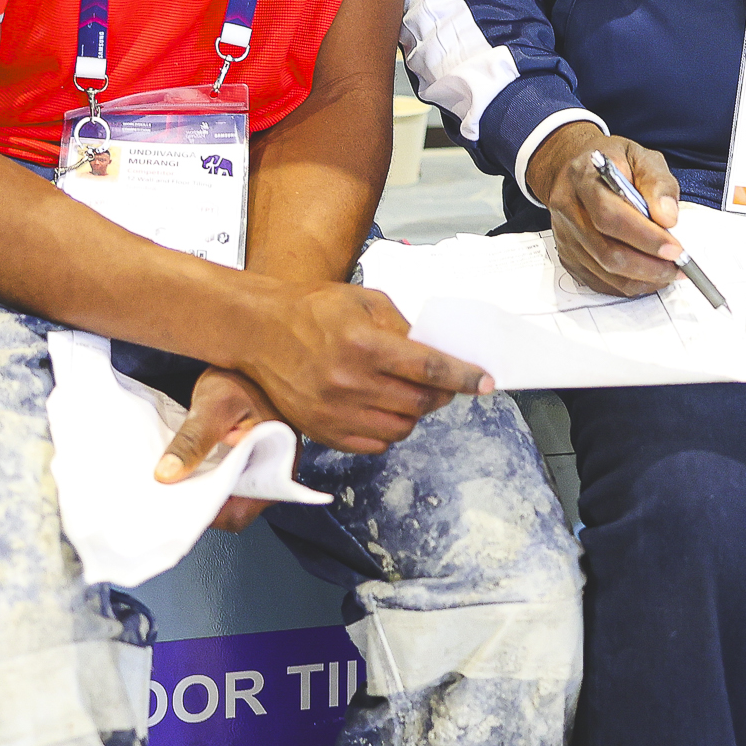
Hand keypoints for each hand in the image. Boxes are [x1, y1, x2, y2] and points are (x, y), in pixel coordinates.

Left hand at [157, 367, 278, 532]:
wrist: (252, 362)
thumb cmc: (242, 380)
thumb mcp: (213, 407)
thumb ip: (192, 441)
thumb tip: (166, 475)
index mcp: (276, 464)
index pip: (243, 509)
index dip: (212, 514)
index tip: (182, 507)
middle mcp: (274, 474)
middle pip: (237, 509)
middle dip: (204, 507)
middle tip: (172, 499)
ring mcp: (262, 470)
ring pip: (232, 498)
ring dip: (205, 494)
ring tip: (176, 488)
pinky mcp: (250, 462)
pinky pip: (229, 482)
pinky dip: (207, 482)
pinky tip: (188, 474)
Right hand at [237, 281, 491, 455]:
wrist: (259, 330)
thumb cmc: (313, 309)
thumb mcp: (365, 300)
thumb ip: (402, 327)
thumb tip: (435, 353)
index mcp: (364, 344)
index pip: (428, 367)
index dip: (463, 377)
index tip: (486, 383)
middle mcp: (350, 382)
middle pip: (419, 403)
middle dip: (442, 394)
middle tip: (443, 384)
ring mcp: (334, 411)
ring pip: (400, 429)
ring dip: (416, 415)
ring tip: (410, 395)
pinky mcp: (322, 431)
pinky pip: (374, 445)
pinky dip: (389, 431)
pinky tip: (384, 410)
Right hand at [526, 121, 684, 297]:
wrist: (576, 167)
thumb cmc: (613, 162)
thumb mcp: (641, 157)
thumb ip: (658, 183)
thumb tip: (667, 217)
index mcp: (583, 178)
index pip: (610, 215)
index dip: (644, 237)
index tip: (675, 248)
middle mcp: (568, 209)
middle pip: (606, 251)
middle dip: (648, 265)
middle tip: (678, 264)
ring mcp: (565, 237)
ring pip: (604, 271)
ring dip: (643, 278)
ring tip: (669, 270)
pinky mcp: (568, 256)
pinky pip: (600, 281)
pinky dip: (629, 284)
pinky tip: (648, 275)